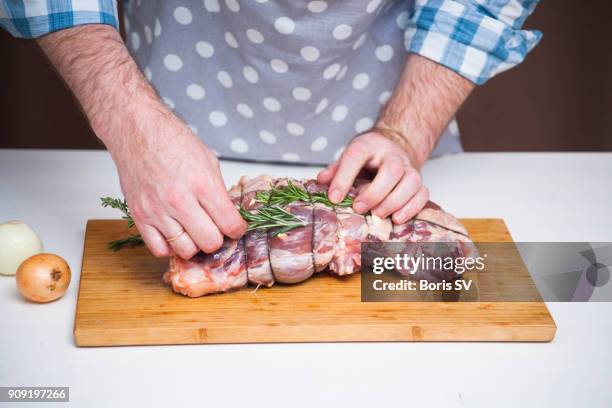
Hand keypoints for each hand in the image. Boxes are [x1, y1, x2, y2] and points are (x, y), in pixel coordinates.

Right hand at [112, 114, 245, 258]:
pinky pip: (160, 249)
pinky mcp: (139, 216)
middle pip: (210, 243)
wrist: (138, 131)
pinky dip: (170, 246)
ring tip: (193, 230)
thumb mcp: (208, 161)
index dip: (237, 229)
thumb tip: (228, 216)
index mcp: (203, 185)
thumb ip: (218, 192)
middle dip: (217, 238)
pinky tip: (174, 232)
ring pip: (186, 250)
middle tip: (214, 229)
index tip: (234, 227)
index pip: (230, 225)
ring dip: (194, 244)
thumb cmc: (173, 142)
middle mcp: (180, 201)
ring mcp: (158, 211)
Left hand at [317, 131, 428, 223]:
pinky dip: (412, 208)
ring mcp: (409, 167)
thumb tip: (321, 181)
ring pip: (412, 181)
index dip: (344, 177)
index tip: (334, 198)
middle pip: (392, 170)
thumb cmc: (366, 159)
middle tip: (359, 208)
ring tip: (378, 215)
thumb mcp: (348, 158)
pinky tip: (397, 219)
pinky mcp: (419, 181)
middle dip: (375, 193)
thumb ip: (335, 170)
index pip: (357, 155)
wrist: (391, 148)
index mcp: (369, 145)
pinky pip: (423, 193)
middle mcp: (392, 155)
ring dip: (395, 202)